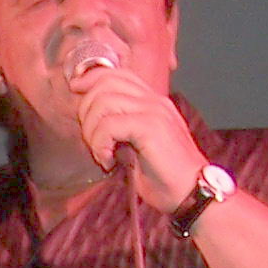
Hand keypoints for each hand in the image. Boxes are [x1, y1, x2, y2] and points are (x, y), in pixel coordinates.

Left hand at [67, 61, 203, 211]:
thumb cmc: (163, 177)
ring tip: (101, 154)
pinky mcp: (151, 127)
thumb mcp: (136, 148)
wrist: (191, 193)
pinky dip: (101, 145)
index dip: (91, 78)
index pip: (117, 74)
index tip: (75, 91)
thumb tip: (93, 126)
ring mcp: (154, 111)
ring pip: (104, 101)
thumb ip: (120, 131)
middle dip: (86, 111)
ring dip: (92, 131)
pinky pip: (110, 125)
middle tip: (92, 141)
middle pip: (105, 83)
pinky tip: (109, 162)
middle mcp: (154, 101)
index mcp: (152, 102)